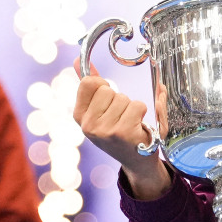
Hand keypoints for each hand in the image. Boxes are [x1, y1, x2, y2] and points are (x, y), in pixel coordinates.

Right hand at [72, 59, 170, 199]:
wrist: (138, 161)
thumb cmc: (120, 131)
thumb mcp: (100, 110)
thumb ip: (91, 86)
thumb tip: (79, 60)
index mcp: (79, 116)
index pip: (89, 82)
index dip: (103, 86)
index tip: (108, 101)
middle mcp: (88, 124)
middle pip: (108, 89)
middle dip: (119, 99)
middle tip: (120, 117)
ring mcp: (104, 129)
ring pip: (124, 98)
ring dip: (131, 107)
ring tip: (129, 123)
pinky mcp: (122, 132)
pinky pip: (137, 105)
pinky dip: (142, 113)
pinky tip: (138, 127)